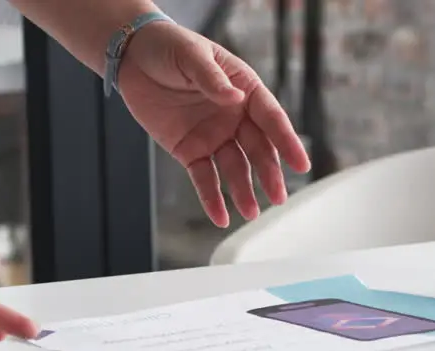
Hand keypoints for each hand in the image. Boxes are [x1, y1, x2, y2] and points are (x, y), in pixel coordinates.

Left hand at [117, 22, 310, 226]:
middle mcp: (234, 116)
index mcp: (244, 89)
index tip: (300, 163)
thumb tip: (235, 98)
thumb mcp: (192, 56)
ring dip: (244, 191)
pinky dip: (212, 199)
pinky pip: (204, 178)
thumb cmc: (169, 47)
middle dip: (269, 173)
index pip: (271, 118)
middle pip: (257, 149)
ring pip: (234, 169)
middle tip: (279, 196)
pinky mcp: (190, 151)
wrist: (134, 57)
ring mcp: (213, 136)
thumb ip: (212, 79)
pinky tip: (221, 217)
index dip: (286, 140)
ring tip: (251, 213)